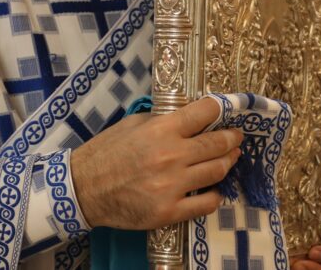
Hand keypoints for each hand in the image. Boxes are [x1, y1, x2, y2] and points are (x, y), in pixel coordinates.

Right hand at [70, 96, 241, 229]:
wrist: (84, 188)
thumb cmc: (107, 151)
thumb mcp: (133, 124)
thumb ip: (163, 121)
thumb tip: (190, 117)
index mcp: (161, 130)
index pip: (204, 112)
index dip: (221, 108)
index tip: (229, 109)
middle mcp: (171, 156)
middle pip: (217, 144)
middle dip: (231, 138)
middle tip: (236, 137)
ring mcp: (172, 186)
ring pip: (217, 172)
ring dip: (228, 163)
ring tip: (230, 158)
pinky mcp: (169, 212)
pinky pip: (206, 204)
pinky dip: (215, 195)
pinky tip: (214, 190)